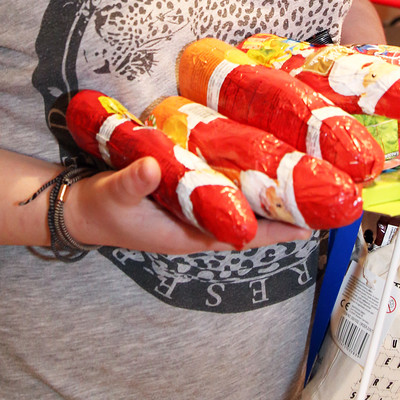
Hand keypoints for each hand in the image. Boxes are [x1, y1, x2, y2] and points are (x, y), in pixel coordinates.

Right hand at [64, 157, 311, 254]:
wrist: (81, 209)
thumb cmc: (102, 209)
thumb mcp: (114, 194)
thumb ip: (132, 180)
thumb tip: (151, 164)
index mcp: (189, 234)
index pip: (243, 235)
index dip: (275, 231)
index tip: (309, 225)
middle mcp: (199, 224)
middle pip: (251, 221)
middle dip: (282, 210)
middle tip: (317, 193)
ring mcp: (195, 210)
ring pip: (240, 206)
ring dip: (265, 194)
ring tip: (298, 177)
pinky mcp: (187, 194)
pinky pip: (224, 191)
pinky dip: (242, 181)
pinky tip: (255, 164)